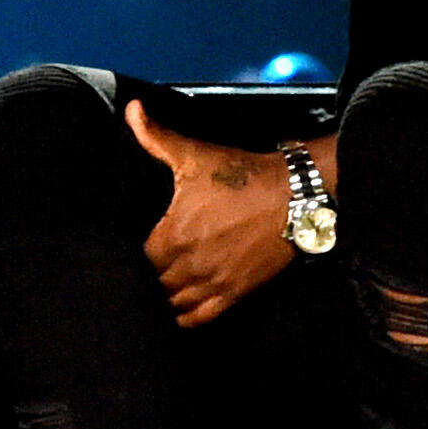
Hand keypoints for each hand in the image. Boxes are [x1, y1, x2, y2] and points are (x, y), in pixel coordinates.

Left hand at [128, 100, 292, 326]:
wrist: (296, 196)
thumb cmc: (242, 175)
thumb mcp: (195, 154)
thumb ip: (155, 136)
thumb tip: (132, 109)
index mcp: (173, 235)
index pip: (138, 258)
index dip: (133, 254)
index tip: (135, 246)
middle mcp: (190, 265)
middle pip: (153, 284)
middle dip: (147, 276)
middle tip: (147, 266)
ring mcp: (213, 283)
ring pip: (173, 305)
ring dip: (162, 298)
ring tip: (157, 288)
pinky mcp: (234, 294)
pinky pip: (199, 319)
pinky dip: (184, 318)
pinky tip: (177, 310)